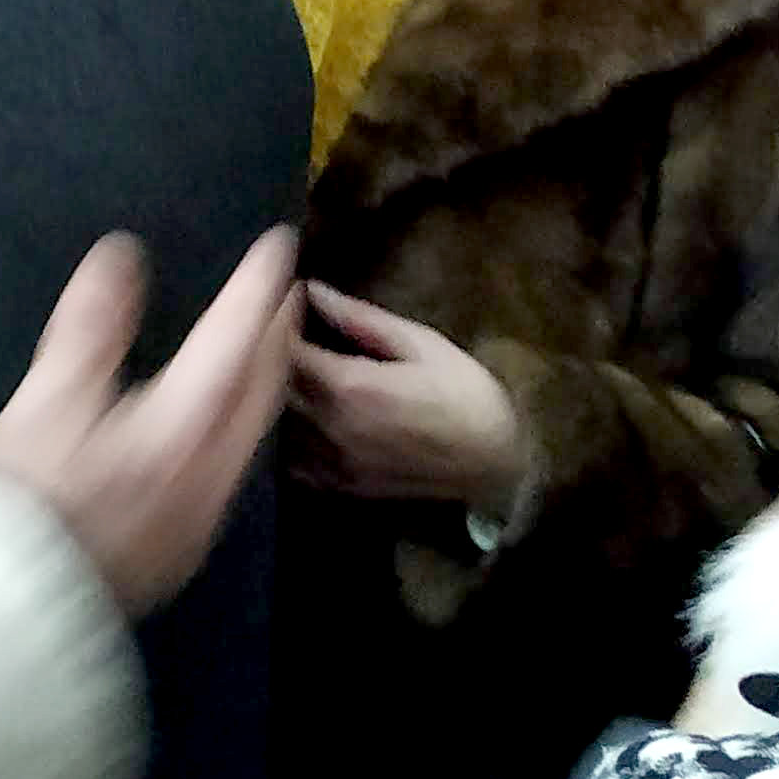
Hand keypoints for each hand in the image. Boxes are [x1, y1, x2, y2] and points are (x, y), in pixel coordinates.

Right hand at [0, 228, 298, 618]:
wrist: (19, 600)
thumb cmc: (28, 495)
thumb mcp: (45, 401)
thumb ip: (90, 327)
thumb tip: (122, 255)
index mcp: (180, 428)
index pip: (232, 342)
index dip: (255, 290)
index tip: (278, 245)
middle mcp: (211, 469)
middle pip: (262, 388)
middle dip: (276, 331)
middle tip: (284, 287)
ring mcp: (207, 510)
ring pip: (256, 428)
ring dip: (268, 375)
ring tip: (268, 340)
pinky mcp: (191, 539)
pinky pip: (238, 461)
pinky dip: (246, 417)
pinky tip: (228, 416)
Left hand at [289, 285, 532, 517]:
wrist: (501, 465)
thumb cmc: (466, 394)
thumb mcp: (422, 344)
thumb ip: (360, 319)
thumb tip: (313, 290)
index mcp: (349, 386)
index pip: (284, 350)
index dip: (279, 325)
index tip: (287, 309)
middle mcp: (331, 426)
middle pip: (277, 388)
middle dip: (280, 360)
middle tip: (296, 340)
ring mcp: (334, 462)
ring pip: (283, 424)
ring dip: (286, 399)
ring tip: (305, 378)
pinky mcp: (343, 487)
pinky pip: (297, 462)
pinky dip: (297, 439)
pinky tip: (315, 422)